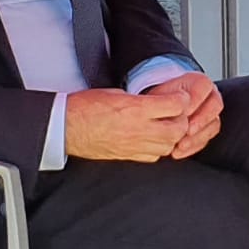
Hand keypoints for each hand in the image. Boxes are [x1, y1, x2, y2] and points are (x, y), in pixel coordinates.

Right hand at [64, 87, 191, 161]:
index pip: (174, 105)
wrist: (66, 127)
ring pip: (168, 146)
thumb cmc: (85, 107)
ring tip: (166, 126)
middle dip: (182, 120)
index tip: (180, 97)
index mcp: (135, 108)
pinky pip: (154, 157)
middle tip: (176, 113)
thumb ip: (140, 99)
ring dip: (172, 136)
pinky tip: (153, 139)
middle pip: (177, 129)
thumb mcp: (116, 92)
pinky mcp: (128, 156)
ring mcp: (134, 145)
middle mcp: (138, 129)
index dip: (182, 100)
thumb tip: (155, 101)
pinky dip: (159, 148)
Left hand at [148, 72, 224, 159]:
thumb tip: (172, 110)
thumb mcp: (160, 94)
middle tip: (187, 130)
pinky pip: (208, 138)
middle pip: (215, 105)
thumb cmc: (160, 100)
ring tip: (180, 144)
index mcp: (199, 82)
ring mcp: (211, 112)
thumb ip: (167, 100)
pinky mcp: (208, 129)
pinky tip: (180, 150)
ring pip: (214, 124)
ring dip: (197, 137)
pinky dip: (193, 146)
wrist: (158, 110)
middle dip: (201, 120)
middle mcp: (210, 95)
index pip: (204, 87)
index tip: (183, 112)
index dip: (195, 100)